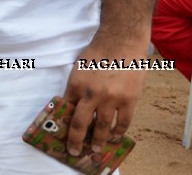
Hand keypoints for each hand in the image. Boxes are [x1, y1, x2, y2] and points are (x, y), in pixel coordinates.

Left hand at [63, 37, 147, 156]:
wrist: (121, 41)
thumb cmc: (98, 52)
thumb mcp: (79, 67)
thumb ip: (77, 87)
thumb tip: (73, 106)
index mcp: (75, 83)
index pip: (66, 109)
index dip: (64, 123)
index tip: (62, 134)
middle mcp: (91, 93)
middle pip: (81, 123)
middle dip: (76, 140)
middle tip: (74, 151)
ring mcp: (111, 98)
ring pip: (102, 127)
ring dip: (98, 140)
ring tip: (95, 149)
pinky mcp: (129, 100)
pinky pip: (123, 122)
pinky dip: (118, 131)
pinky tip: (114, 136)